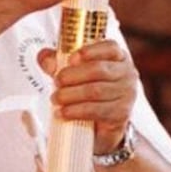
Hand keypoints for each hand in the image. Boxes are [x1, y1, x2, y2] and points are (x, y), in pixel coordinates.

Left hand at [39, 38, 138, 153]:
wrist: (101, 124)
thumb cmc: (89, 89)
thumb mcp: (73, 72)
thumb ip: (58, 62)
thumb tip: (44, 58)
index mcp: (118, 57)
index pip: (110, 47)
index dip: (90, 51)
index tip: (71, 58)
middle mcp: (126, 73)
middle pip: (99, 70)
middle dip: (73, 75)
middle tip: (56, 81)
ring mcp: (126, 94)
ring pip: (95, 91)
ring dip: (71, 95)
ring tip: (55, 98)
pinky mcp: (121, 114)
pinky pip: (96, 110)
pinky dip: (76, 111)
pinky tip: (63, 112)